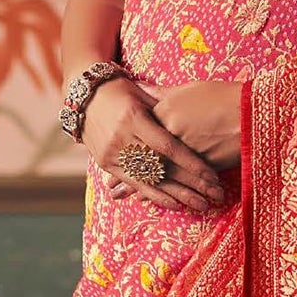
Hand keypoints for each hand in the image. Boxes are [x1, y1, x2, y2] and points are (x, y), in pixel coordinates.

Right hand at [83, 77, 225, 214]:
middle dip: (190, 184)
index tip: (211, 176)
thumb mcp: (142, 93)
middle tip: (214, 196)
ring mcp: (112, 154)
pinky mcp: (106, 164)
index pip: (168, 146)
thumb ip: (165, 107)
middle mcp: (121, 139)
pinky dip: (155, 195)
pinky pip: (134, 183)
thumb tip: (196, 115)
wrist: (83, 96)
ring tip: (200, 205)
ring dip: (177, 195)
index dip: (191, 163)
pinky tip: (175, 204)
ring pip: (149, 181)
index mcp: (134, 118)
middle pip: (161, 167)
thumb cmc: (119, 90)